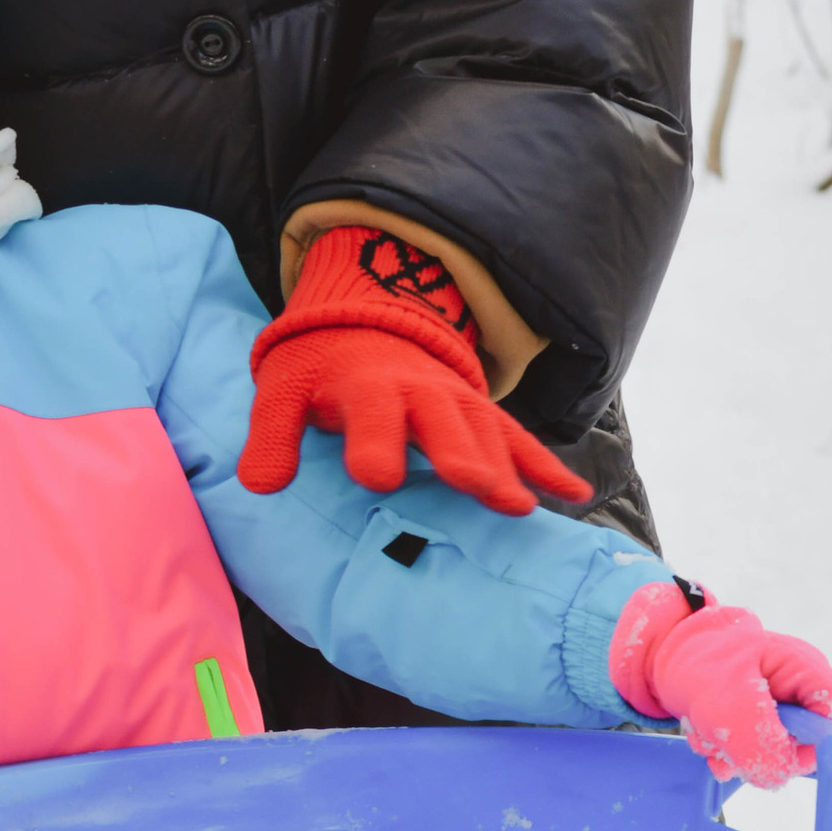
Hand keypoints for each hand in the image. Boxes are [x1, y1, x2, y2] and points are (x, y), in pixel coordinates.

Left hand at [237, 225, 591, 514]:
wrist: (361, 322)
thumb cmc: (318, 369)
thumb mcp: (281, 392)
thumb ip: (270, 436)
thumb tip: (258, 484)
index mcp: (367, 388)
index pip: (373, 417)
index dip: (374, 445)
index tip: (376, 478)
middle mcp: (420, 393)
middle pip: (444, 424)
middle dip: (461, 454)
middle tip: (477, 487)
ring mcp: (456, 402)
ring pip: (487, 434)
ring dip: (507, 468)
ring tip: (521, 507)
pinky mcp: (479, 414)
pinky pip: (518, 439)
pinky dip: (546, 465)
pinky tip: (573, 496)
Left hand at [609, 582, 831, 790]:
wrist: (665, 659)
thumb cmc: (698, 665)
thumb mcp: (724, 704)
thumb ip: (759, 743)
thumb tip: (779, 775)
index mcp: (802, 666)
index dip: (815, 741)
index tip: (776, 751)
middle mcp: (799, 686)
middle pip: (806, 740)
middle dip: (761, 751)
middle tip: (724, 742)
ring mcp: (781, 704)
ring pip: (777, 752)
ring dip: (736, 753)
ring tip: (708, 732)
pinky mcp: (760, 720)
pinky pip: (756, 752)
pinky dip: (728, 752)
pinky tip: (707, 735)